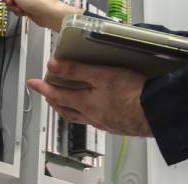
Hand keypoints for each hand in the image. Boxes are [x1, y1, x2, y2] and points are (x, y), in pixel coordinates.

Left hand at [27, 59, 151, 136]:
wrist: (155, 113)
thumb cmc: (132, 93)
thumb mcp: (101, 75)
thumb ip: (76, 70)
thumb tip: (53, 64)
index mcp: (85, 103)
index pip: (57, 95)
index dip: (43, 88)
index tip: (32, 83)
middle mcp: (92, 115)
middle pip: (66, 110)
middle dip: (54, 101)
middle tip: (47, 94)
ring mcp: (105, 121)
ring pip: (80, 117)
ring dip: (69, 109)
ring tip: (66, 103)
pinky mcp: (118, 124)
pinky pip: (96, 120)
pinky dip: (88, 115)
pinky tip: (95, 110)